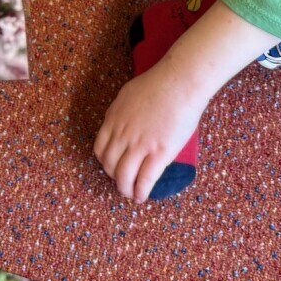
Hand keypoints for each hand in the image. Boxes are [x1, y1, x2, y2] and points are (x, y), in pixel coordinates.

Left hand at [94, 61, 209, 202]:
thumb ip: (122, 112)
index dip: (105, 162)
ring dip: (125, 189)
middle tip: (122, 182)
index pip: (100, 149)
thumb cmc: (159, 84)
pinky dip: (141, 192)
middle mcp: (122, 135)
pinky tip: (142, 197)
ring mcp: (140, 145)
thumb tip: (121, 122)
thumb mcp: (128, 95)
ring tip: (131, 194)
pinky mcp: (159, 153)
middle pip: (110, 165)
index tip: (112, 167)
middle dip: (114, 178)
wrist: (179, 83)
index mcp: (113, 120)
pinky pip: (145, 179)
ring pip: (124, 176)